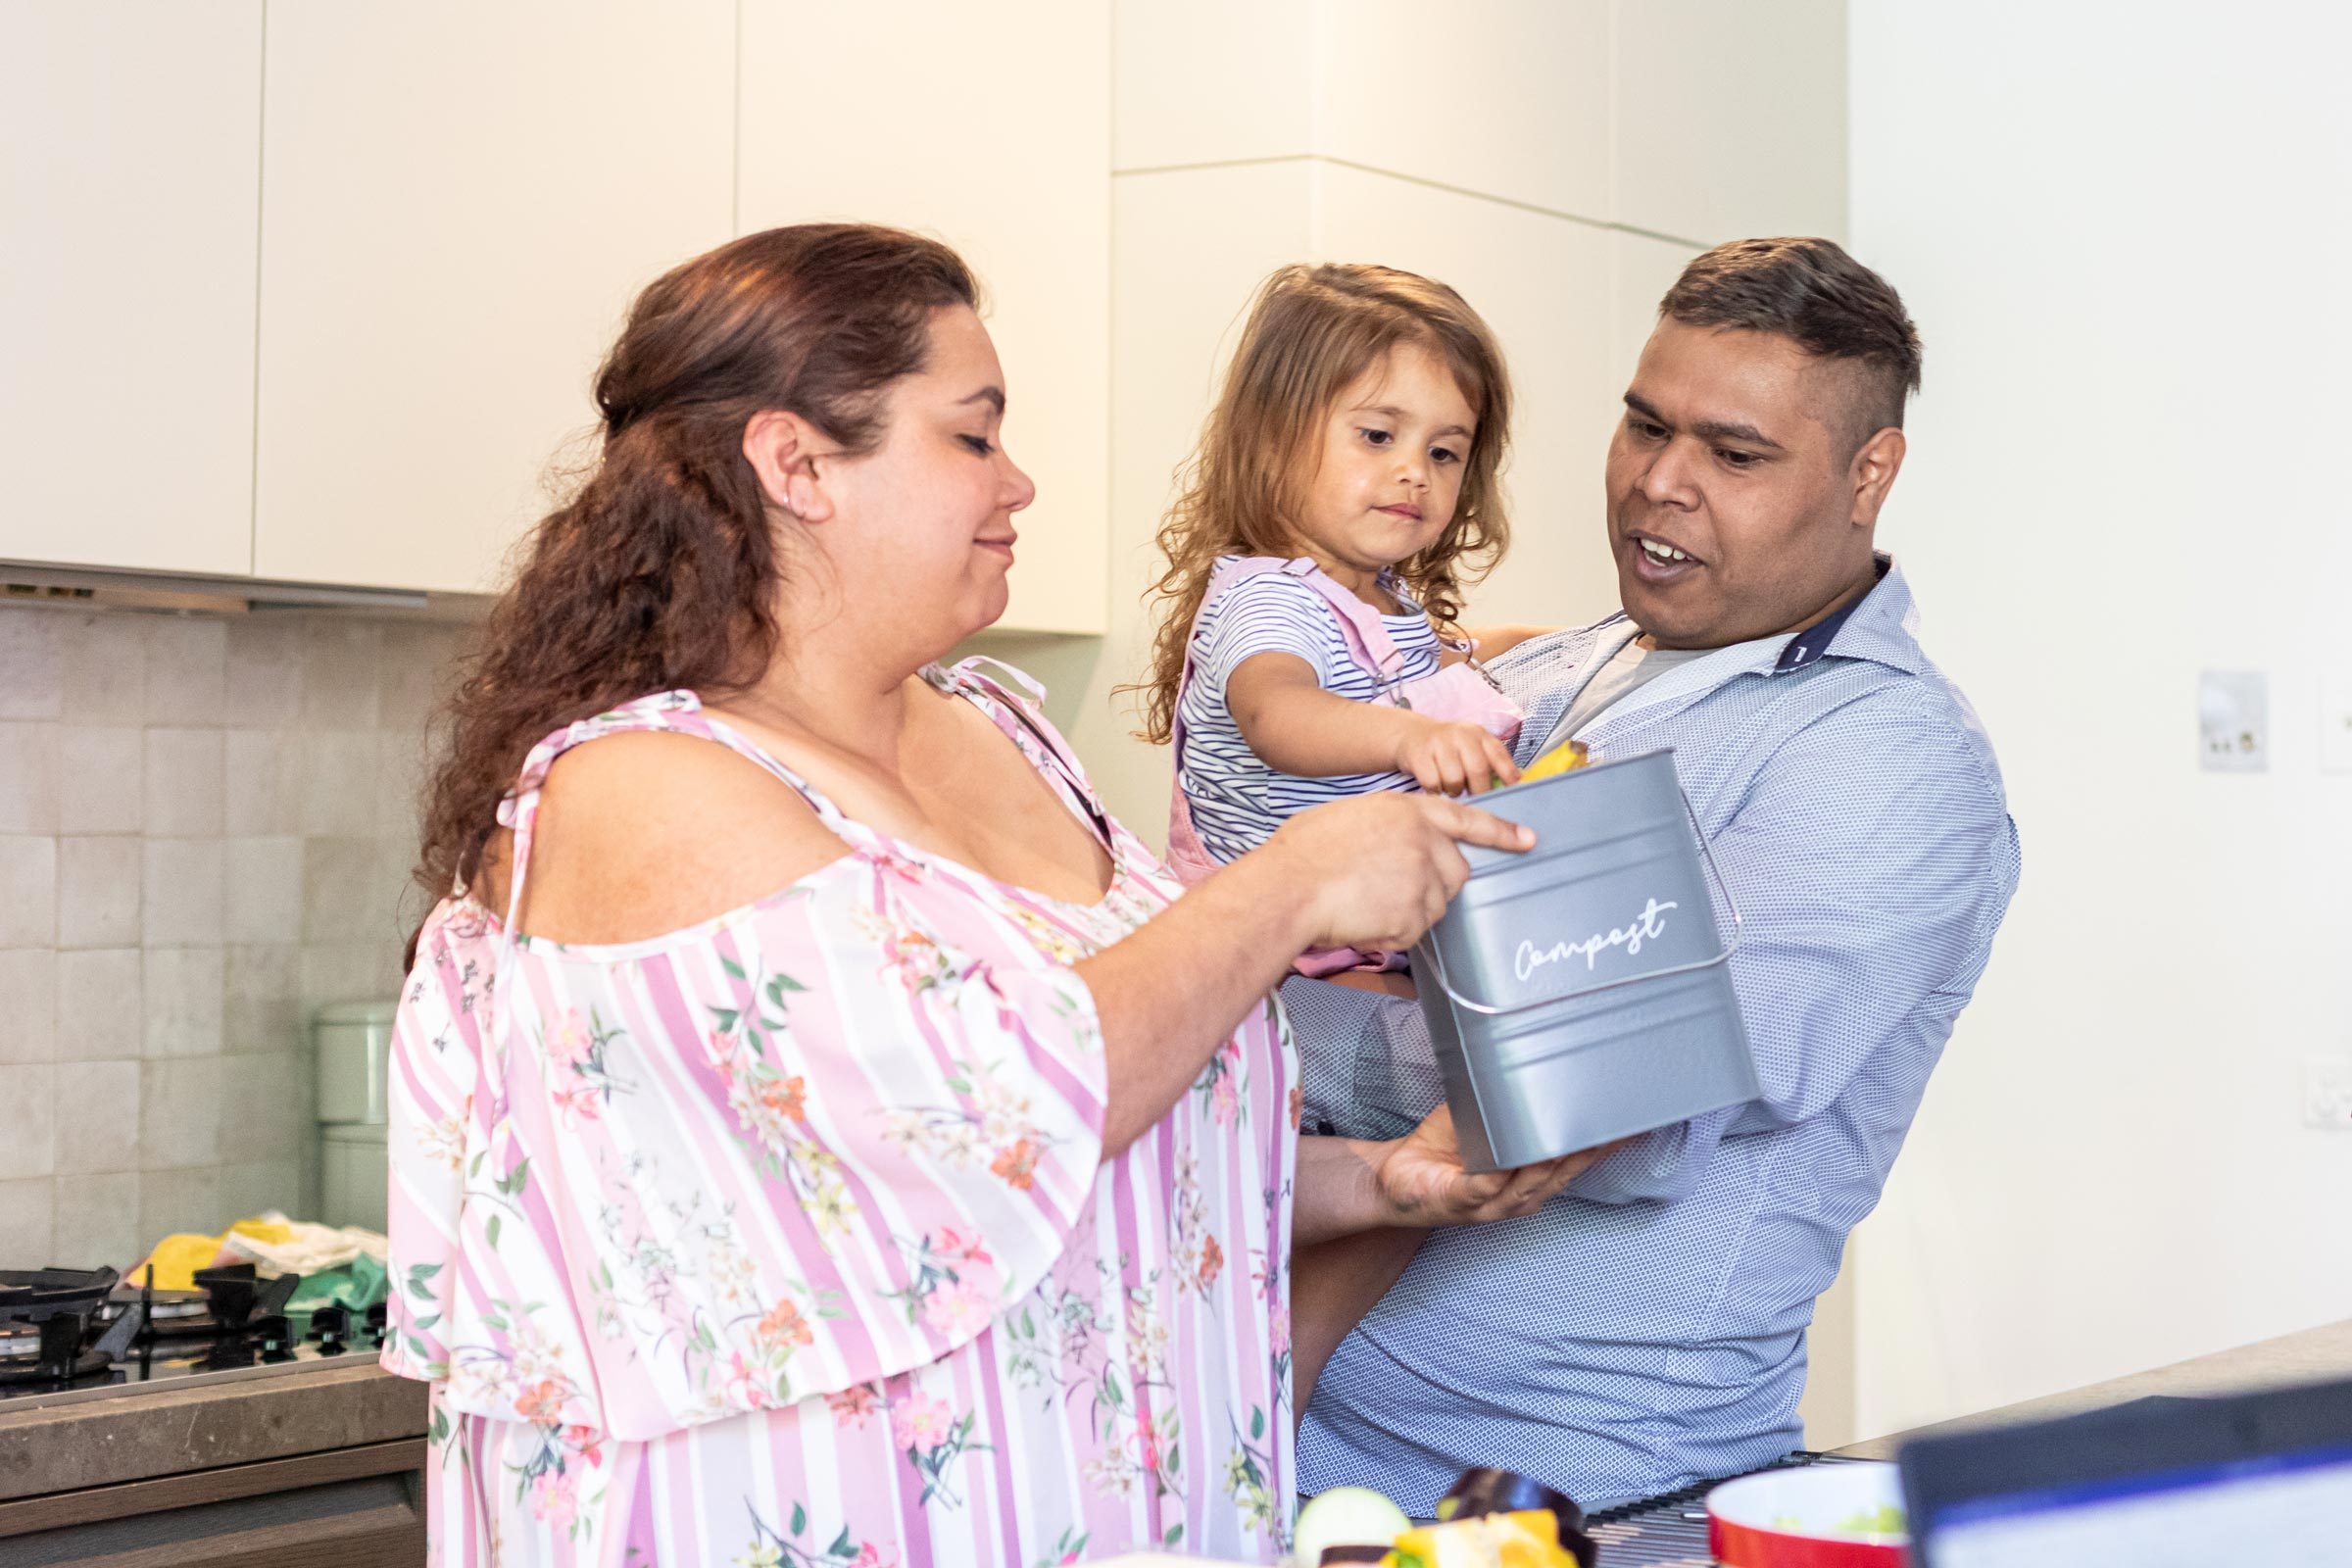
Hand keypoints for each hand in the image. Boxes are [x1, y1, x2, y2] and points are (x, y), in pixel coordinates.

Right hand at [1263, 792, 1533, 954]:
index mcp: (1410, 812)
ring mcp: (1423, 879)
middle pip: (1455, 871)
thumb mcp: (1353, 815)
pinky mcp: (1415, 915)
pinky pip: (1415, 930)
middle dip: (1434, 883)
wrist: (1289, 887)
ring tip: (1366, 900)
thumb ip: (1390, 824)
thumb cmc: (1304, 852)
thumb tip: (1397, 840)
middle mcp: (1425, 842)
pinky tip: (1363, 917)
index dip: (1500, 831)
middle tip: (1391, 887)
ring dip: (1409, 908)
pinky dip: (1393, 931)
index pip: (1468, 820)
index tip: (1528, 840)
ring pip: (1436, 904)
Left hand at [1368, 1105, 1616, 1226]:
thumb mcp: (1482, 1120)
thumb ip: (1508, 1102)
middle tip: (1615, 1120)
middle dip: (1590, 1147)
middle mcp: (1521, 1196)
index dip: (1605, 1144)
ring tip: (1574, 1132)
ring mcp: (1493, 1204)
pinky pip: (1487, 1185)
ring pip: (1532, 1181)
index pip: (1575, 1160)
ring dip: (1553, 1158)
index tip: (1633, 1121)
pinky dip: (1502, 1171)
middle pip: (1563, 1171)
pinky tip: (1515, 1156)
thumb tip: (1532, 1056)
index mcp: (1532, 1180)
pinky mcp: (1461, 1202)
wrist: (1392, 1179)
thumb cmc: (1442, 1149)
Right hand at [1393, 713, 1519, 795]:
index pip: (1499, 754)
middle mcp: (1460, 734)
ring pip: (1454, 780)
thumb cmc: (1447, 748)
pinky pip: (1433, 783)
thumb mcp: (1470, 747)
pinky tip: (1435, 787)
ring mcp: (1439, 743)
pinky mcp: (1419, 754)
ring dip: (1454, 791)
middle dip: (1479, 790)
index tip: (1512, 791)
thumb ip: (1489, 763)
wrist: (1410, 735)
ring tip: (1451, 788)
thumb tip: (1512, 787)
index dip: (1507, 773)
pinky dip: (1435, 791)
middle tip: (1475, 798)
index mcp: (1478, 734)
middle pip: (1478, 769)